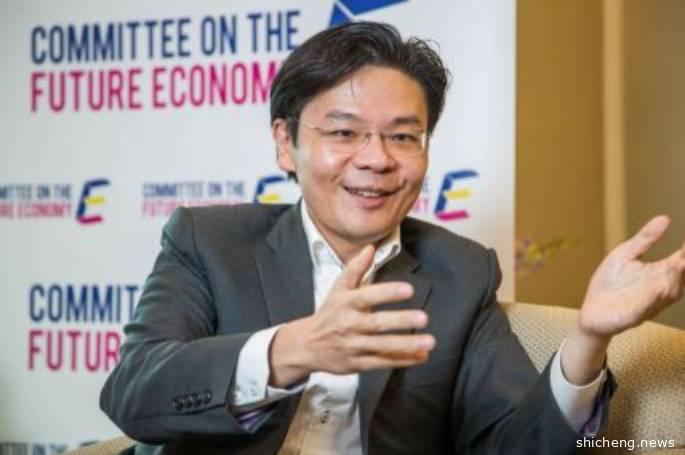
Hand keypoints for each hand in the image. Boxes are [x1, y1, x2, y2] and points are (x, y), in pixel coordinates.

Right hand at [268, 245, 434, 387]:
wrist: (307, 345)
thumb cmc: (329, 313)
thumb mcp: (339, 288)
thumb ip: (356, 268)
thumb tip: (371, 246)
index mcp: (346, 303)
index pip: (367, 296)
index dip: (388, 292)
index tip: (408, 289)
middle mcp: (349, 325)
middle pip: (377, 323)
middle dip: (401, 320)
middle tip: (424, 317)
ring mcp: (354, 346)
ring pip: (383, 346)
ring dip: (407, 344)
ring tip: (429, 341)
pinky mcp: (358, 364)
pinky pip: (383, 362)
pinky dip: (403, 360)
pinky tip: (422, 356)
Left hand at [562, 215, 684, 384]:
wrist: (590, 311)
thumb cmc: (610, 283)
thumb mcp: (625, 255)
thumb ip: (645, 239)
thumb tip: (665, 218)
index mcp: (660, 273)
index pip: (681, 260)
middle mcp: (660, 289)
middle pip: (680, 276)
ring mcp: (648, 304)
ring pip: (668, 292)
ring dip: (676, 279)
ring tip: (682, 263)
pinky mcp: (632, 316)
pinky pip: (645, 307)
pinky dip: (653, 298)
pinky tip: (658, 288)